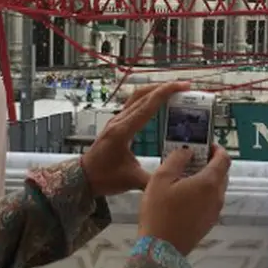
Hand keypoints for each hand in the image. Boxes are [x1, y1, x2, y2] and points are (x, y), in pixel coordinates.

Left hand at [81, 81, 189, 196]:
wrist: (83, 178)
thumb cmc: (103, 177)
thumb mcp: (132, 180)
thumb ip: (155, 179)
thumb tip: (177, 179)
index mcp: (123, 131)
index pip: (148, 105)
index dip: (166, 93)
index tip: (183, 87)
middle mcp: (119, 121)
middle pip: (143, 95)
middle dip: (164, 88)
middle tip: (184, 87)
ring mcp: (116, 120)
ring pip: (137, 97)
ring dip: (155, 91)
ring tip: (174, 91)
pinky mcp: (117, 124)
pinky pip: (134, 104)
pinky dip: (148, 100)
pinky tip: (158, 104)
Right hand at [137, 145, 230, 255]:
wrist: (160, 250)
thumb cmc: (159, 213)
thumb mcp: (160, 179)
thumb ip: (176, 159)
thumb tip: (187, 151)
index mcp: (208, 183)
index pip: (224, 159)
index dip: (217, 148)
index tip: (205, 145)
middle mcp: (217, 197)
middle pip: (222, 173)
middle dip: (210, 163)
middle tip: (191, 159)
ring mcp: (214, 212)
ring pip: (216, 188)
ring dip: (206, 179)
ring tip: (184, 177)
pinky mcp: (208, 223)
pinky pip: (210, 202)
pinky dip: (203, 193)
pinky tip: (184, 196)